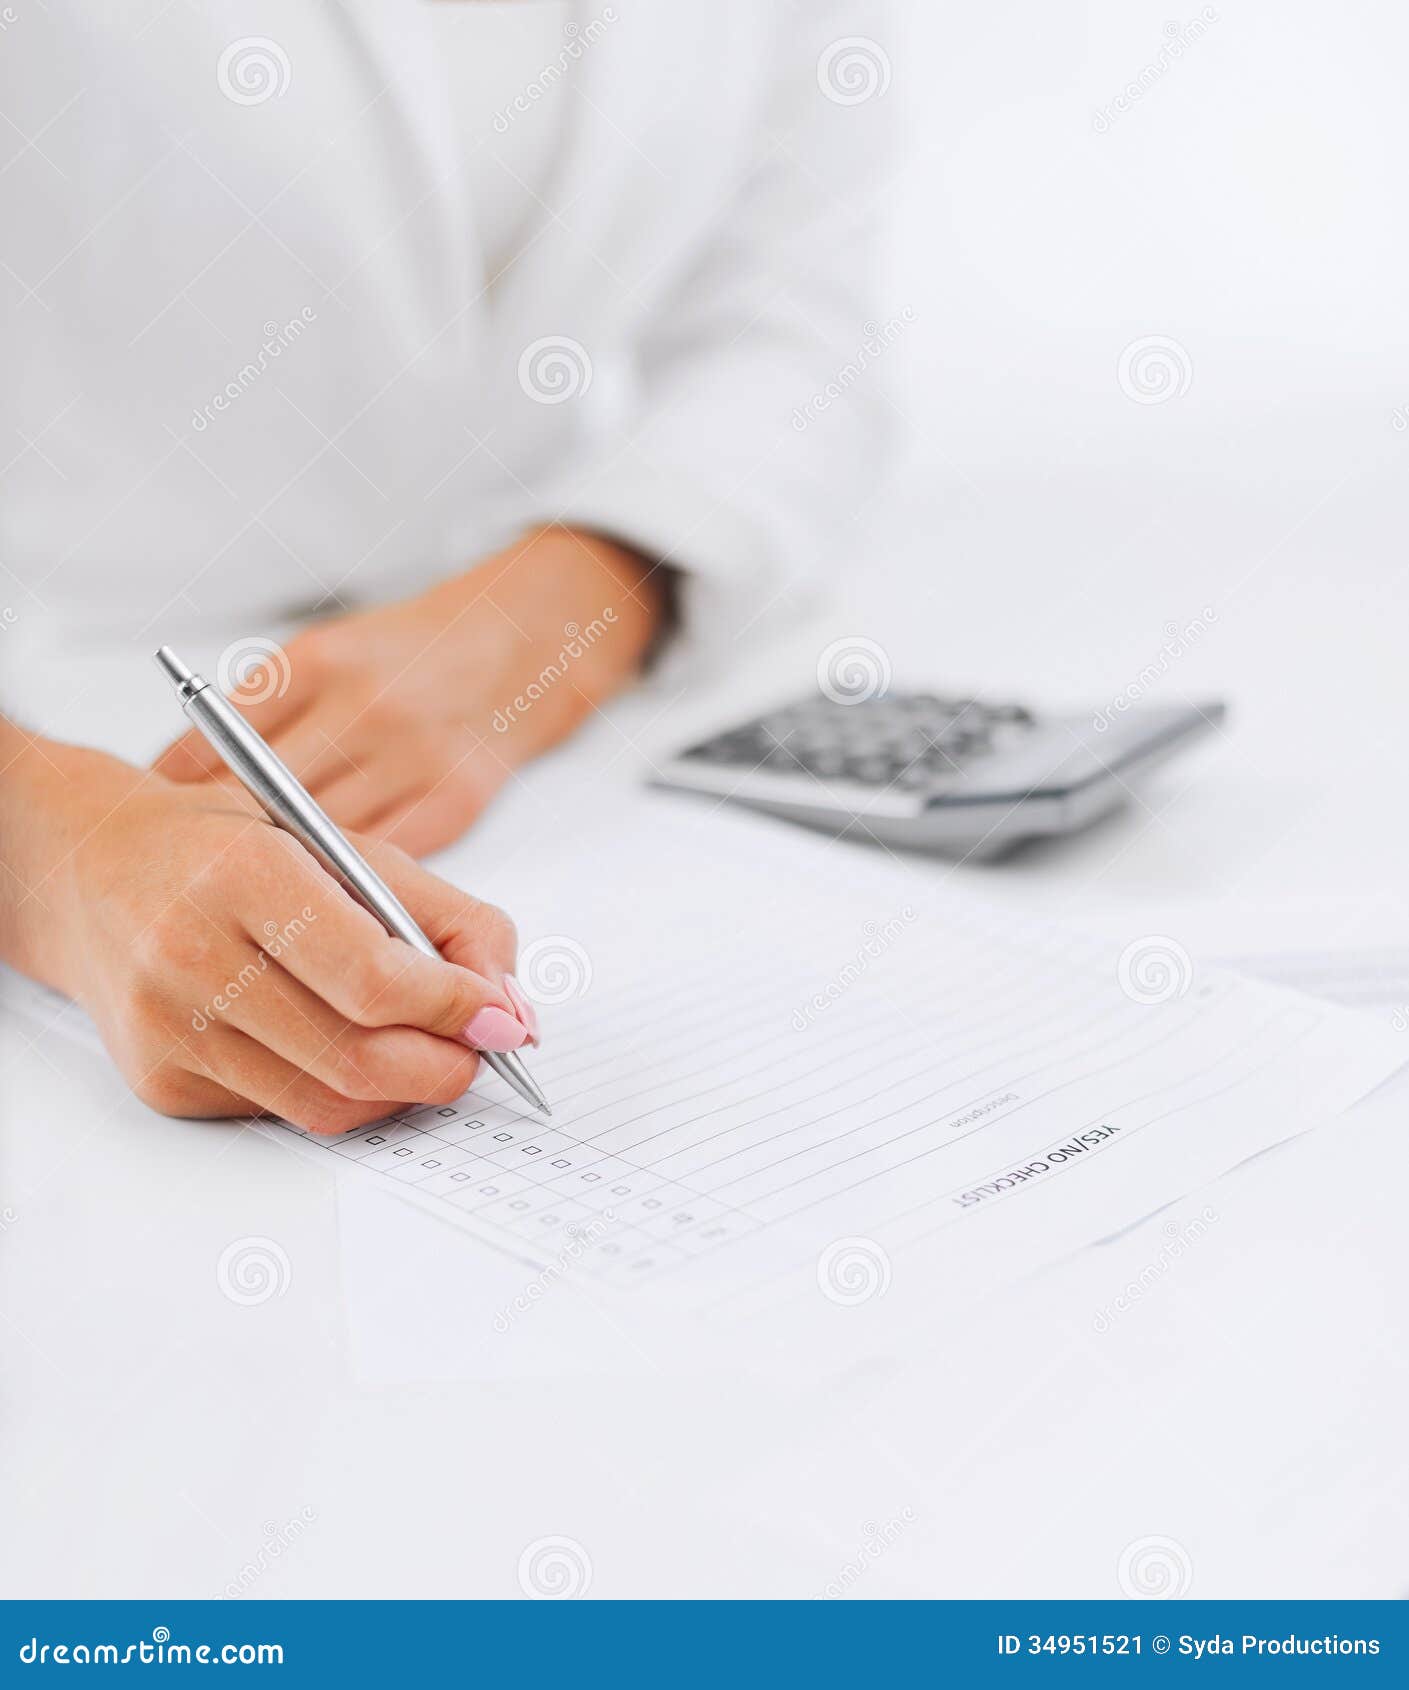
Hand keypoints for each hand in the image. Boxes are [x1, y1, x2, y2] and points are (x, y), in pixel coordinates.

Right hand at [41, 760, 535, 1132]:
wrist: (94, 872)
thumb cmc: (232, 851)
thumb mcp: (346, 847)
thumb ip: (445, 916)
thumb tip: (509, 1004)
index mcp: (244, 876)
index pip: (373, 977)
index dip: (453, 1008)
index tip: (501, 1015)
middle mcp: (191, 954)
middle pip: (355, 1056)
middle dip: (443, 1066)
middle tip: (478, 1051)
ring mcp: (168, 1028)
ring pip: (326, 1103)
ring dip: (401, 1091)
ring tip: (425, 1052)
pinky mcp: (160, 1080)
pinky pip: (283, 1112)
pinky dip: (338, 1093)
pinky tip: (343, 1050)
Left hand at [153, 525, 666, 855]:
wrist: (519, 641)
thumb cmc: (408, 656)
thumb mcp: (325, 656)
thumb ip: (261, 712)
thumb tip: (176, 783)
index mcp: (317, 663)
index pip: (217, 744)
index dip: (176, 799)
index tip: (150, 831)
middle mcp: (362, 707)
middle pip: (263, 801)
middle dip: (219, 849)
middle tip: (185, 887)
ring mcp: (411, 756)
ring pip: (324, 842)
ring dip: (284, 879)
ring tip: (246, 910)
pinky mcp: (453, 799)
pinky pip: (385, 861)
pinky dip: (350, 888)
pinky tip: (324, 905)